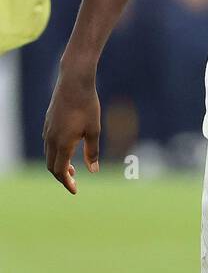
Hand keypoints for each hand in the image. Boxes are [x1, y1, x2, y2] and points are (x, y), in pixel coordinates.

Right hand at [43, 65, 101, 194]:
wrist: (74, 82)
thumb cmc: (87, 105)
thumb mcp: (94, 130)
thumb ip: (93, 151)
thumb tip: (93, 170)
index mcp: (63, 144)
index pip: (60, 171)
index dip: (66, 183)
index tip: (75, 191)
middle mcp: (51, 139)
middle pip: (51, 166)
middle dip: (61, 177)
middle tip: (74, 182)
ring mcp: (47, 130)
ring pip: (49, 154)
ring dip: (58, 164)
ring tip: (72, 169)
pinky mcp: (48, 122)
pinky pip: (48, 143)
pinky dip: (55, 153)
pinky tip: (66, 149)